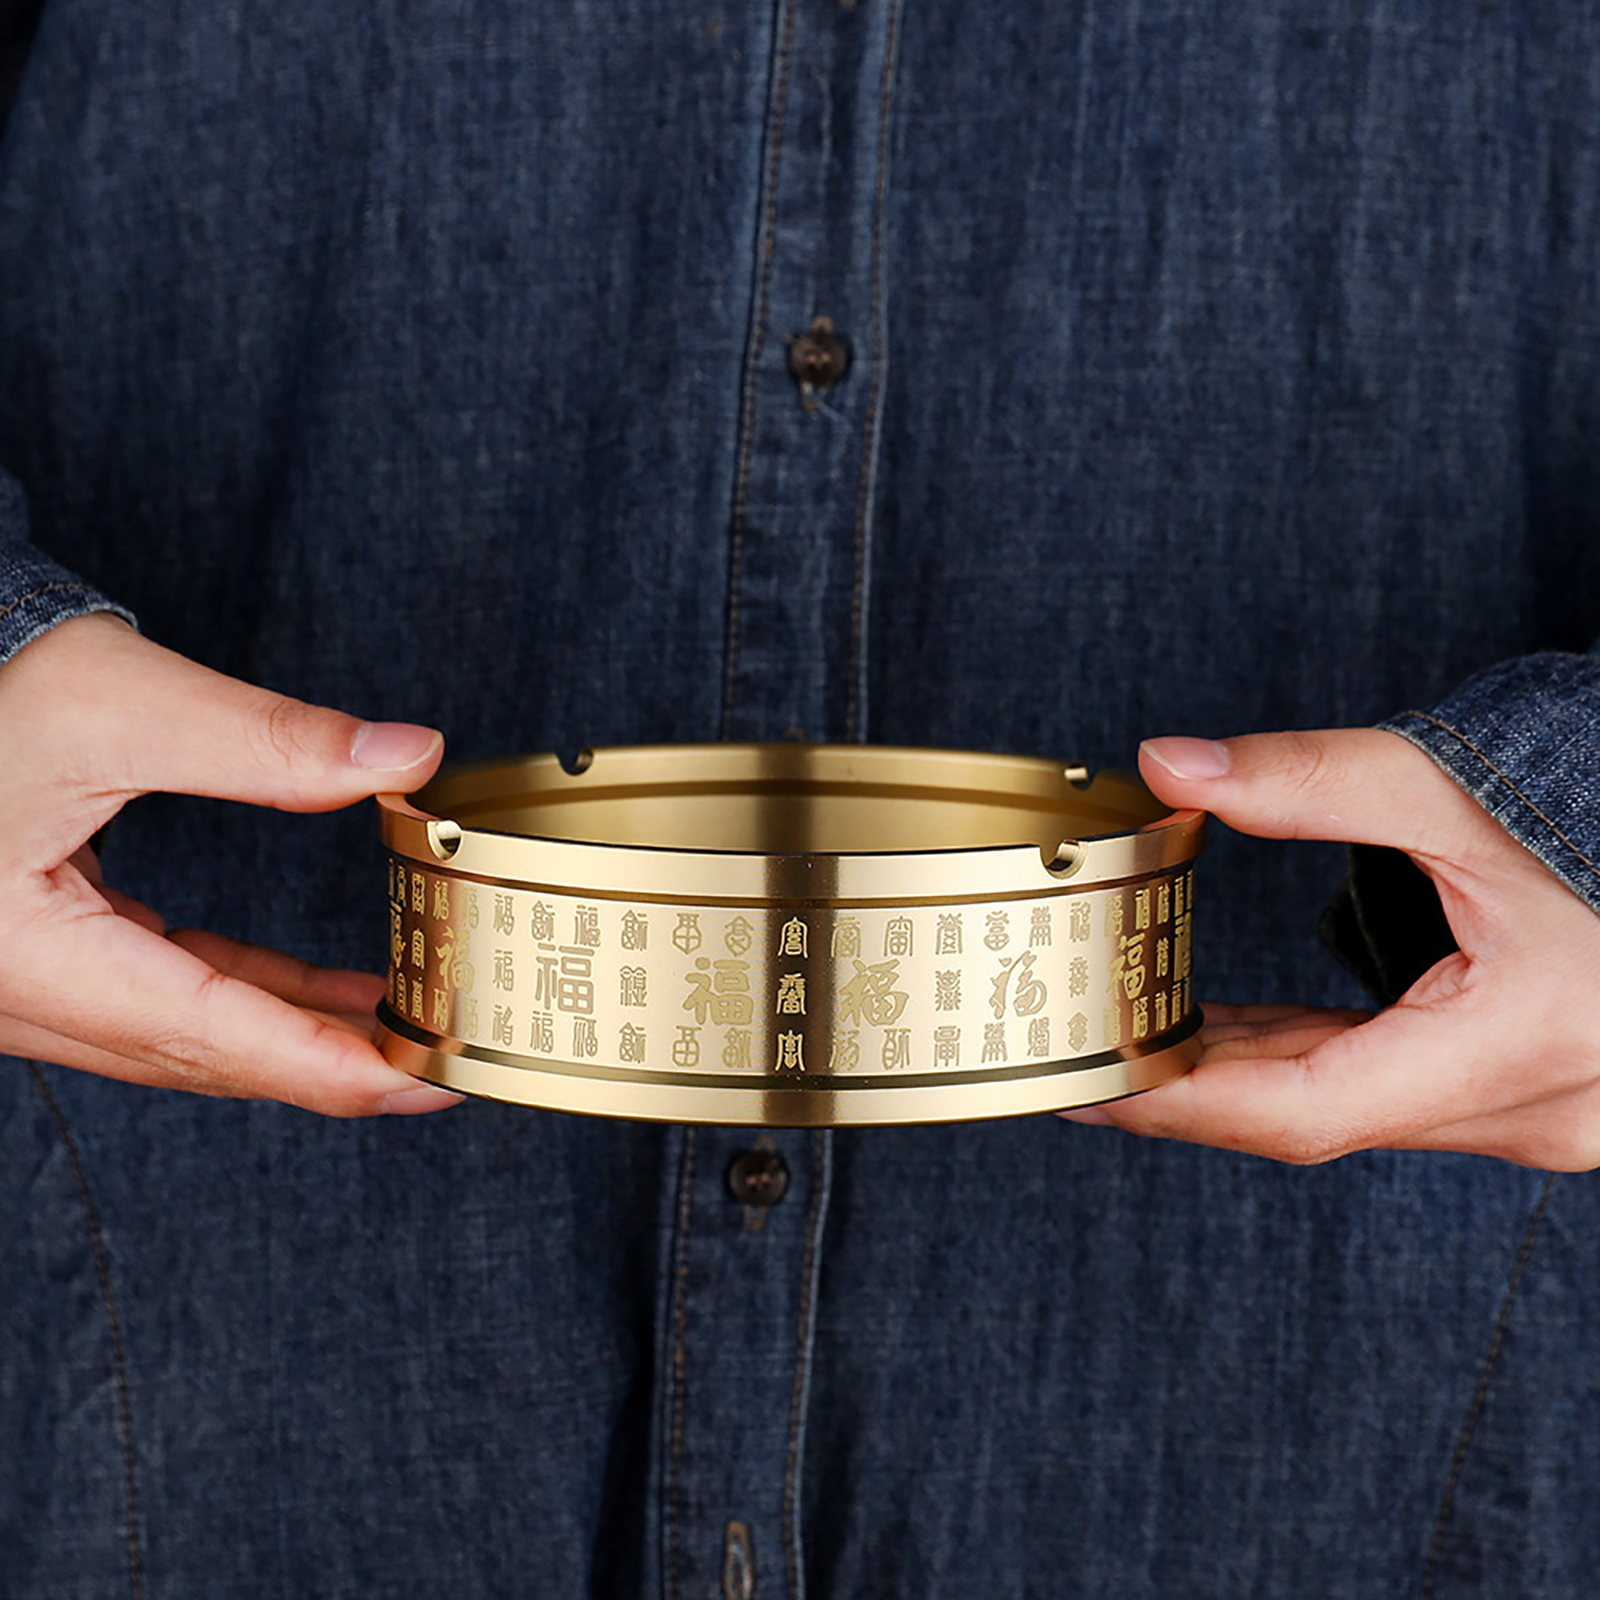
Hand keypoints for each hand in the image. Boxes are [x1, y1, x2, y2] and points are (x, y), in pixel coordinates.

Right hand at [0, 613, 462, 1115]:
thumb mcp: (126, 702)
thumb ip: (271, 742)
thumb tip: (407, 756)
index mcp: (26, 952)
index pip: (205, 1031)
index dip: (324, 1065)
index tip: (420, 1084)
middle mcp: (15, 993)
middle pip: (202, 1053)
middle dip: (329, 1064)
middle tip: (441, 1068)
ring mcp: (26, 985)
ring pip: (188, 1037)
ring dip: (295, 1036)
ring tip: (402, 1030)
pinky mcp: (47, 957)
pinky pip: (166, 1000)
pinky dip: (249, 999)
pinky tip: (322, 996)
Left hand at [1062, 728, 1599, 1168]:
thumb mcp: (1458, 791)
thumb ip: (1311, 781)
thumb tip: (1171, 763)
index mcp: (1518, 1048)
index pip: (1304, 1109)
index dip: (1179, 1102)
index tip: (1085, 1082)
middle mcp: (1527, 1108)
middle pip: (1312, 1114)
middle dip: (1188, 1086)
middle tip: (1077, 1053)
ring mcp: (1532, 1111)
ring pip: (1348, 1106)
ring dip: (1239, 1072)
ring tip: (1128, 1034)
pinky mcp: (1523, 1090)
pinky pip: (1385, 1089)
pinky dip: (1302, 1059)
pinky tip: (1227, 1032)